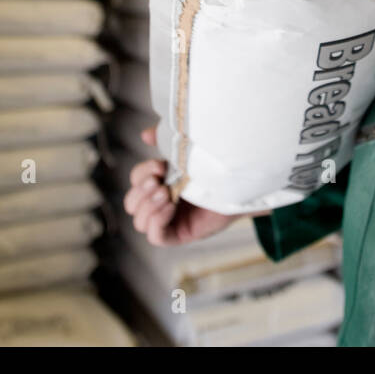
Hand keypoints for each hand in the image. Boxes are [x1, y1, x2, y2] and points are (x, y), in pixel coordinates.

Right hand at [124, 126, 240, 245]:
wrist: (243, 183)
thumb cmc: (218, 168)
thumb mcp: (189, 152)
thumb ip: (168, 142)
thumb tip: (145, 135)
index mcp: (163, 183)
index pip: (136, 181)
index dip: (142, 173)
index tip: (161, 165)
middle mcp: (164, 203)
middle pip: (131, 203)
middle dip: (141, 191)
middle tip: (160, 182)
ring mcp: (172, 221)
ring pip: (139, 222)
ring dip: (148, 206)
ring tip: (167, 194)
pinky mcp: (181, 235)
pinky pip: (156, 237)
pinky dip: (157, 222)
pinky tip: (170, 207)